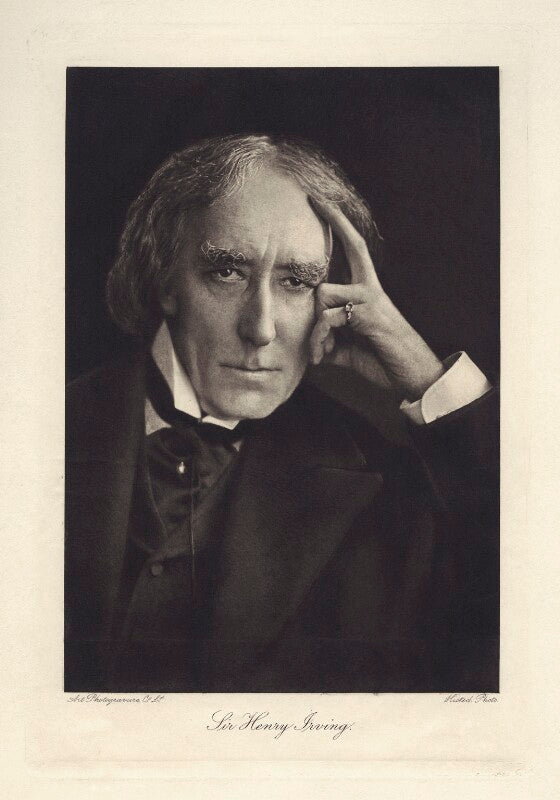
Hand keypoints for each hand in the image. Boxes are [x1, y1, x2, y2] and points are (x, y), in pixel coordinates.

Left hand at [309, 200, 444, 400]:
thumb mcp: (348, 347)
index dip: (338, 222)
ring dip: (315, 327)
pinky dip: (320, 341)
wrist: (411, 375)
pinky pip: (329, 318)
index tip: (319, 199)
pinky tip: (323, 356)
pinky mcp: (369, 315)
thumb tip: (311, 344)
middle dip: (327, 250)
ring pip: (324, 294)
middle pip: (343, 257)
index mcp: (366, 290)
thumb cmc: (382, 358)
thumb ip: (330, 338)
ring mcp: (371, 299)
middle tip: (313, 219)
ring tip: (319, 351)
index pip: (353, 246)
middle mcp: (370, 288)